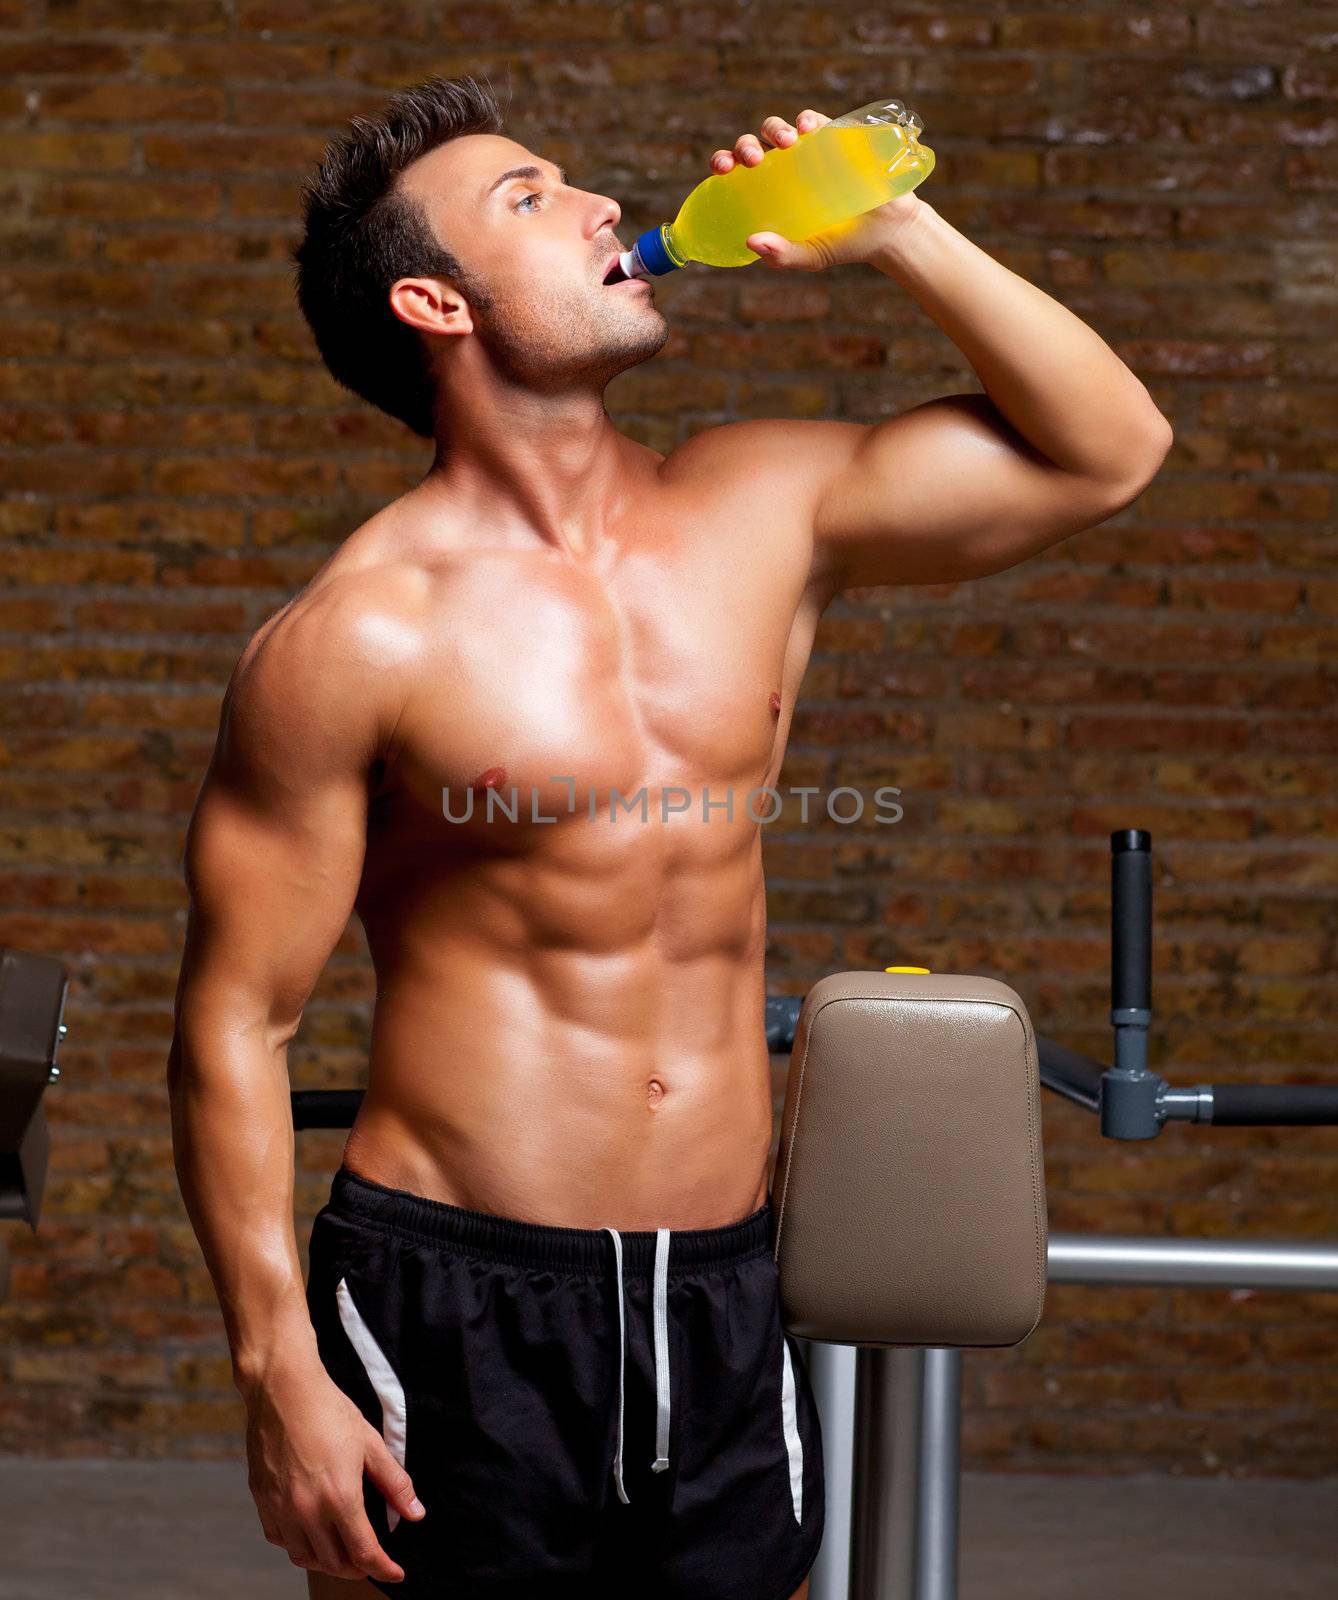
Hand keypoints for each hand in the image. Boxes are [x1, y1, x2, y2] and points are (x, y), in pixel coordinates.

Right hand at [244, 1361, 424, 1583]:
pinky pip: (281, 1541)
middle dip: (357, 1568)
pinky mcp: (263, 1502)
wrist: (283, 1390)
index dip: (383, 1569)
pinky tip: (311, 1534)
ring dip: (328, 1561)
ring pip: (305, 1557)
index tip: (395, 1574)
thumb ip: (394, 1483)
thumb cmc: (329, 1411)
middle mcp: (307, 1512)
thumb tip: (416, 1514)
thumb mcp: (370, 1444)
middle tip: (371, 1560)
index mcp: (340, 1498)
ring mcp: (281, 1509)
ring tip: (344, 1551)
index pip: (364, 1553)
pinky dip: (299, 1546)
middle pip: (334, 1562)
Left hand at [709, 108, 925, 270]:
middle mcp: (783, 164)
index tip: (722, 169)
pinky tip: (806, 127)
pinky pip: (816, 120)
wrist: (888, 230)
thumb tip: (751, 241)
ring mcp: (809, 148)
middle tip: (754, 162)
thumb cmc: (842, 243)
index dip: (724, 161)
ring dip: (776, 128)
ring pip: (780, 128)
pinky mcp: (835, 136)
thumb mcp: (810, 256)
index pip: (737, 169)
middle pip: (754, 144)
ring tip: (786, 143)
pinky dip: (808, 119)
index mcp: (768, 189)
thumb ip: (782, 255)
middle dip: (746, 146)